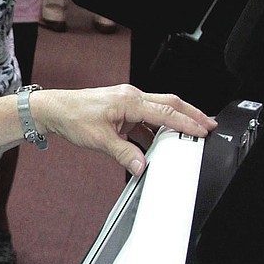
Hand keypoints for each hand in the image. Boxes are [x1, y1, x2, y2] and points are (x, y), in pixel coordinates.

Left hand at [36, 85, 217, 176]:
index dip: (187, 123)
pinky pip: (145, 119)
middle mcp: (132, 97)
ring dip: (174, 123)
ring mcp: (127, 102)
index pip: (166, 112)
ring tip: (188, 135)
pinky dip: (154, 130)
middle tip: (209, 125)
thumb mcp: (99, 140)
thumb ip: (124, 154)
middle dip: (191, 115)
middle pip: (170, 104)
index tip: (202, 131)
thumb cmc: (72, 117)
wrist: (54, 110)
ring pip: (159, 110)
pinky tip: (157, 144)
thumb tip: (141, 166)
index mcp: (130, 100)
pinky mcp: (122, 110)